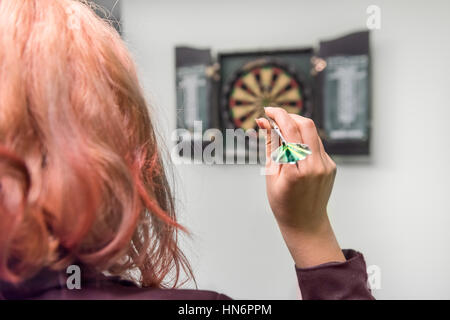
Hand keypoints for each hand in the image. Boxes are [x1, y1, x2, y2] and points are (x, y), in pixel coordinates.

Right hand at [256, 107, 344, 267]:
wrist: (306, 223)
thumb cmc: (283, 203)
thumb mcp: (271, 174)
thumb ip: (271, 145)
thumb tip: (264, 122)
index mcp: (297, 170)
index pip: (290, 131)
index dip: (278, 115)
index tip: (267, 110)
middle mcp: (316, 165)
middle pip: (306, 125)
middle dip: (289, 116)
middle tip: (274, 118)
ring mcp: (327, 165)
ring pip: (313, 133)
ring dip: (296, 127)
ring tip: (281, 132)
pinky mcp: (331, 166)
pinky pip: (316, 145)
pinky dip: (303, 140)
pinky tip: (293, 148)